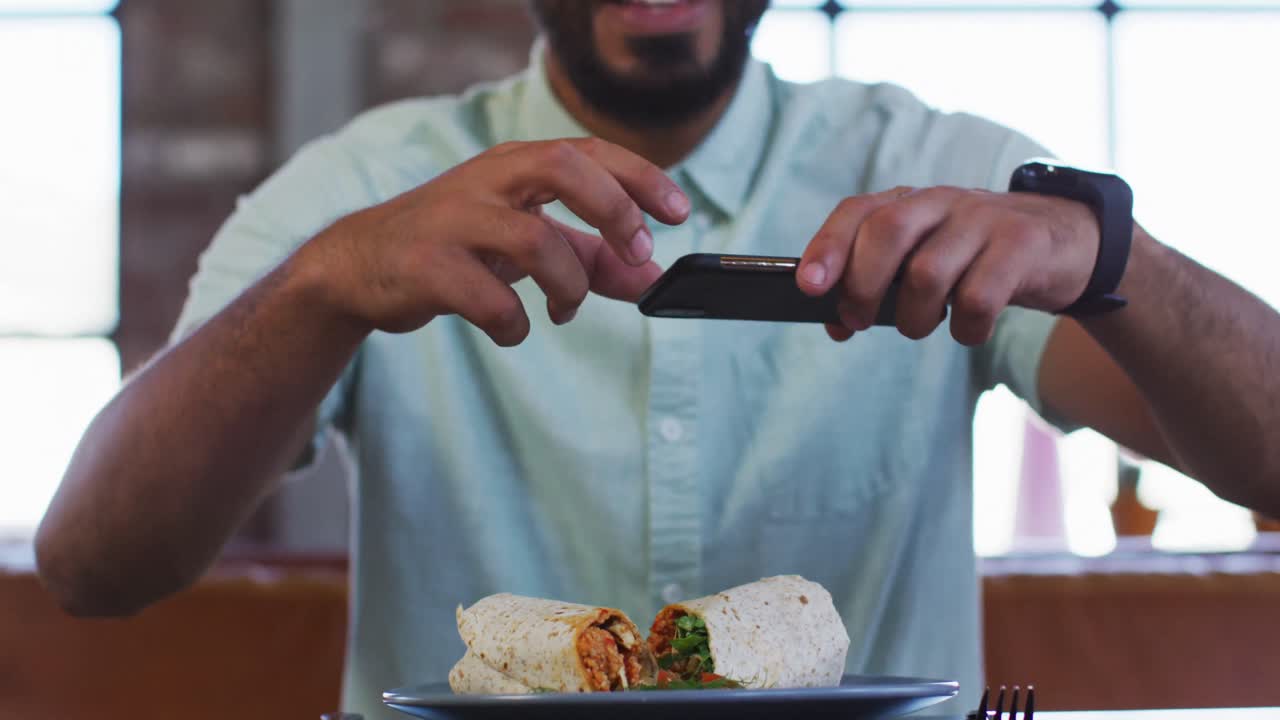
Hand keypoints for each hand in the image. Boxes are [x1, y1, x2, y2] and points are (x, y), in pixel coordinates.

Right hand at [302, 138, 690, 344]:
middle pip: (563, 167)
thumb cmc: (458, 246)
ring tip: (563, 310)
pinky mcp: (426, 267)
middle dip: (612, 210)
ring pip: (535, 241)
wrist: (360, 266)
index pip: (589, 152)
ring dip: (568, 286)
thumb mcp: (527, 242)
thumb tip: (653, 279)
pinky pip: (490, 300)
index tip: (679, 213)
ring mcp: (453, 221)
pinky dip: (514, 325)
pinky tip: (512, 329)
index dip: (640, 178)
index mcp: (514, 166)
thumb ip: (592, 258)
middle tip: (634, 253)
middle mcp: (486, 181)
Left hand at [796, 186, 1100, 344]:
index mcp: (908, 202)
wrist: (1062, 243)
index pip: (857, 212)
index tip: (808, 287)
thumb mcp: (922, 261)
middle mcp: (941, 201)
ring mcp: (983, 219)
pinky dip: (966, 328)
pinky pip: (979, 298)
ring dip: (914, 318)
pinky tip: (968, 330)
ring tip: (919, 327)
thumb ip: (877, 285)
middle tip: (859, 320)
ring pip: (928, 272)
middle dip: (863, 285)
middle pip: (887, 232)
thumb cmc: (973, 259)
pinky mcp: (1022, 244)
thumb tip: (835, 324)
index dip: (827, 247)